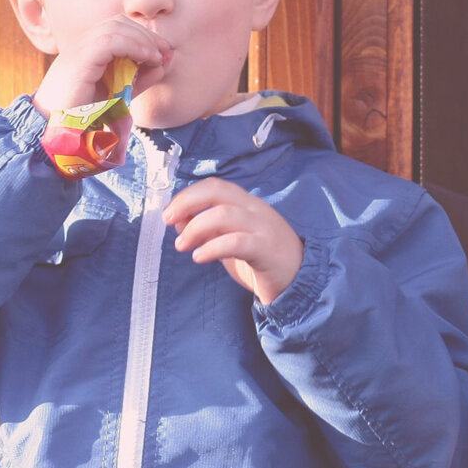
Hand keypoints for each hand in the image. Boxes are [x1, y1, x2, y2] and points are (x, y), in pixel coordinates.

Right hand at [34, 14, 171, 117]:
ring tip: (156, 57)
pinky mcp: (79, 61)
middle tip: (164, 52)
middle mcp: (82, 45)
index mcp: (89, 49)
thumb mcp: (120, 93)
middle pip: (119, 22)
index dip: (144, 34)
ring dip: (142, 39)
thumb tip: (162, 63)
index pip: (119, 26)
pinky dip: (132, 45)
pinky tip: (146, 57)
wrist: (57, 130)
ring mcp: (78, 51)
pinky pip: (109, 41)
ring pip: (115, 27)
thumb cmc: (85, 114)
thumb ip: (139, 78)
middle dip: (147, 34)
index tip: (163, 52)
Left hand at [164, 179, 303, 304]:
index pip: (215, 185)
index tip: (169, 212)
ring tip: (182, 245)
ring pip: (224, 214)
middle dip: (187, 202)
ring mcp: (263, 228)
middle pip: (218, 191)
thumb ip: (208, 230)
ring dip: (195, 227)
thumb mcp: (230, 241)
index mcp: (247, 204)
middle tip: (168, 220)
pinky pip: (237, 242)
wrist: (299, 282)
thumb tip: (178, 219)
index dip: (188, 195)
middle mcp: (256, 210)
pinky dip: (213, 247)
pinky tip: (199, 257)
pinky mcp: (266, 250)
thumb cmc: (262, 261)